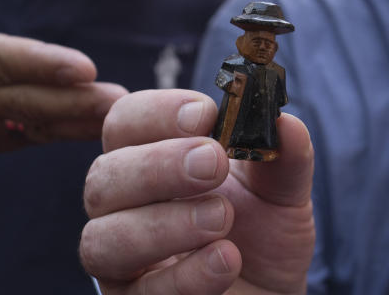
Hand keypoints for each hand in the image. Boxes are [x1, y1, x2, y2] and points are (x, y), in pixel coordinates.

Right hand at [0, 0, 127, 169]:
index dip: (38, 64)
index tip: (82, 66)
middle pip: (24, 100)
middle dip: (72, 100)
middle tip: (117, 97)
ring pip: (37, 124)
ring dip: (80, 119)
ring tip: (122, 110)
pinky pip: (39, 138)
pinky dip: (73, 134)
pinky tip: (111, 126)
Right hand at [81, 90, 314, 293]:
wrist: (275, 293)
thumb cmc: (264, 233)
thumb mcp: (282, 190)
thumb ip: (284, 156)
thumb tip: (285, 124)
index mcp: (149, 157)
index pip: (124, 121)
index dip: (157, 112)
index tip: (206, 115)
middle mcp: (123, 206)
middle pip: (103, 176)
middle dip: (158, 165)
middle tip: (214, 163)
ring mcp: (123, 261)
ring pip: (104, 239)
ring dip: (166, 224)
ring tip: (223, 219)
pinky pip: (140, 293)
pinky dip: (186, 275)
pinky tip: (226, 260)